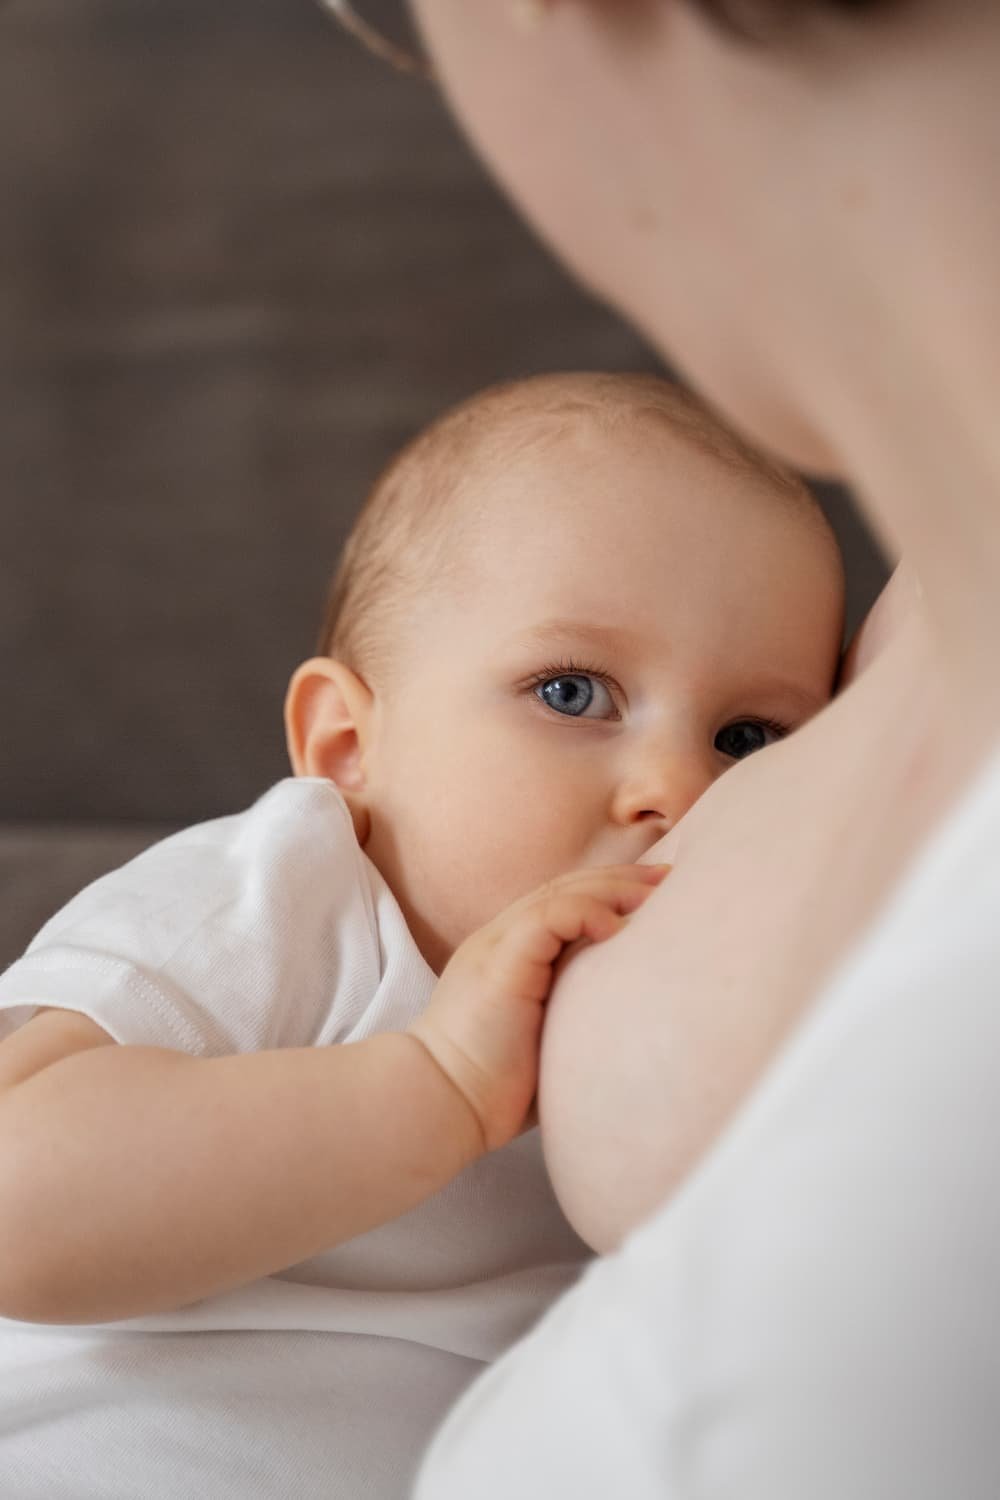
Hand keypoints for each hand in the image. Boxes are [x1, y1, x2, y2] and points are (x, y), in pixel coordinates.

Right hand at [407, 863, 669, 1153]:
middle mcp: (501, 939)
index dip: (609, 893)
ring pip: (560, 892)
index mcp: (510, 954)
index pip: (562, 903)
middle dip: (621, 879)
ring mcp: (498, 944)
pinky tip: (617, 928)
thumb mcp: (543, 1038)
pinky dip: (586, 912)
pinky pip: (549, 915)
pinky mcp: (501, 960)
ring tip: (656, 895)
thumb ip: (572, 1014)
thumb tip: (628, 1020)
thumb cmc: (492, 1088)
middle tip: (670, 879)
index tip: (657, 898)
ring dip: (613, 889)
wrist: (441, 1102)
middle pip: (566, 886)